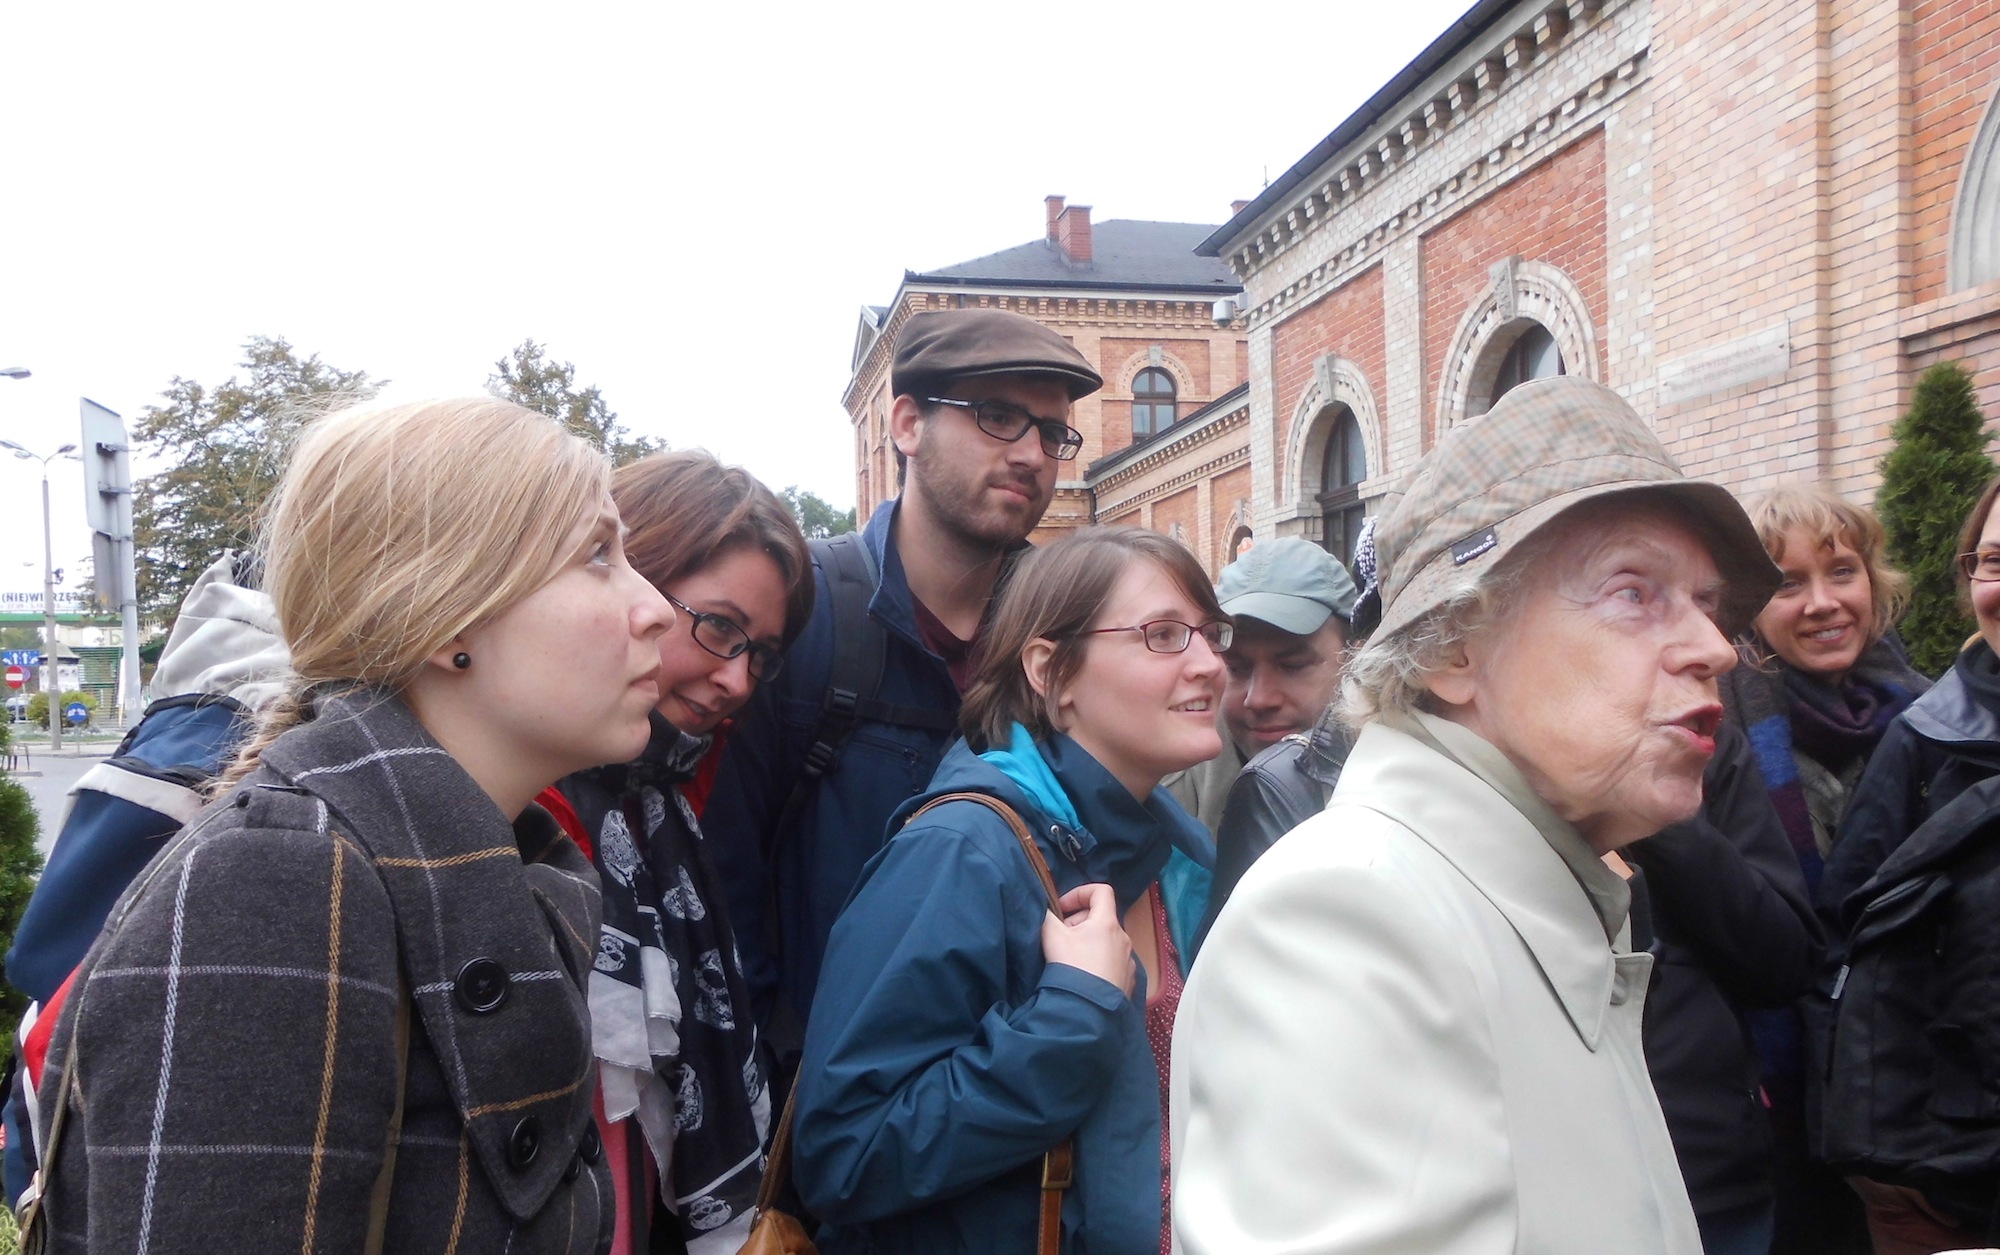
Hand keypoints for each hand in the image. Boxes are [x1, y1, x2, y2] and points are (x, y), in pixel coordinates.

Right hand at [1041, 882, 1135, 997]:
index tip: (1062, 908)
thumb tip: (1045, 910)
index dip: (1079, 893)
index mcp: (1108, 923)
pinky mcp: (1128, 979)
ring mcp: (1128, 960)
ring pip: (1106, 941)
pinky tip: (1084, 976)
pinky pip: (1112, 961)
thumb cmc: (1072, 967)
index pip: (1101, 891)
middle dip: (1077, 922)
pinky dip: (1098, 961)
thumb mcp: (1052, 937)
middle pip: (1100, 918)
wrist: (1088, 1009)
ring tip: (1071, 959)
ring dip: (1087, 942)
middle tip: (1060, 938)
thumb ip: (1047, 917)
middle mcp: (1123, 938)